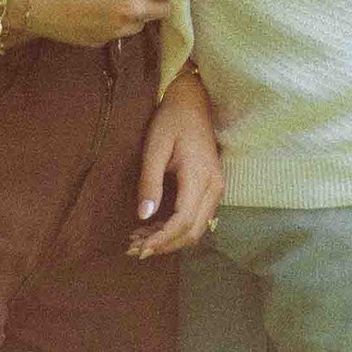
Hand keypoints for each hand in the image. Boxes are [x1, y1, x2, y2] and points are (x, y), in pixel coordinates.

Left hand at [129, 65, 222, 258]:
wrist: (194, 101)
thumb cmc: (172, 120)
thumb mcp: (155, 147)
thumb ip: (149, 182)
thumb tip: (143, 216)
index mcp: (200, 177)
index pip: (183, 222)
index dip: (161, 239)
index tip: (138, 248)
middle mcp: (214, 188)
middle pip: (193, 232)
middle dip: (165, 245)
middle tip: (134, 249)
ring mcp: (217, 189)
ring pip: (197, 229)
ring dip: (171, 239)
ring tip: (140, 240)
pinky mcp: (213, 189)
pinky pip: (198, 218)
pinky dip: (177, 229)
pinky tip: (154, 227)